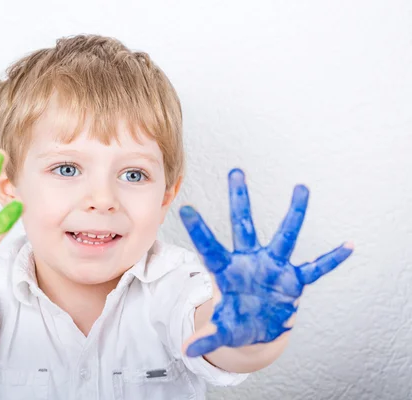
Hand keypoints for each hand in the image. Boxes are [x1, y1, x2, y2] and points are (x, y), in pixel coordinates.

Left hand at [179, 169, 353, 356]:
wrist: (257, 327)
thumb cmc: (236, 323)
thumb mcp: (223, 330)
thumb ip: (208, 338)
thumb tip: (188, 349)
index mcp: (227, 272)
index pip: (210, 247)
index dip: (200, 230)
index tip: (187, 208)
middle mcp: (250, 262)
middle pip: (244, 226)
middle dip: (240, 200)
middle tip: (236, 172)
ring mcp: (274, 267)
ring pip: (284, 236)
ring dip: (294, 214)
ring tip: (301, 188)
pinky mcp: (294, 280)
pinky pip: (315, 268)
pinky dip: (331, 260)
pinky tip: (348, 246)